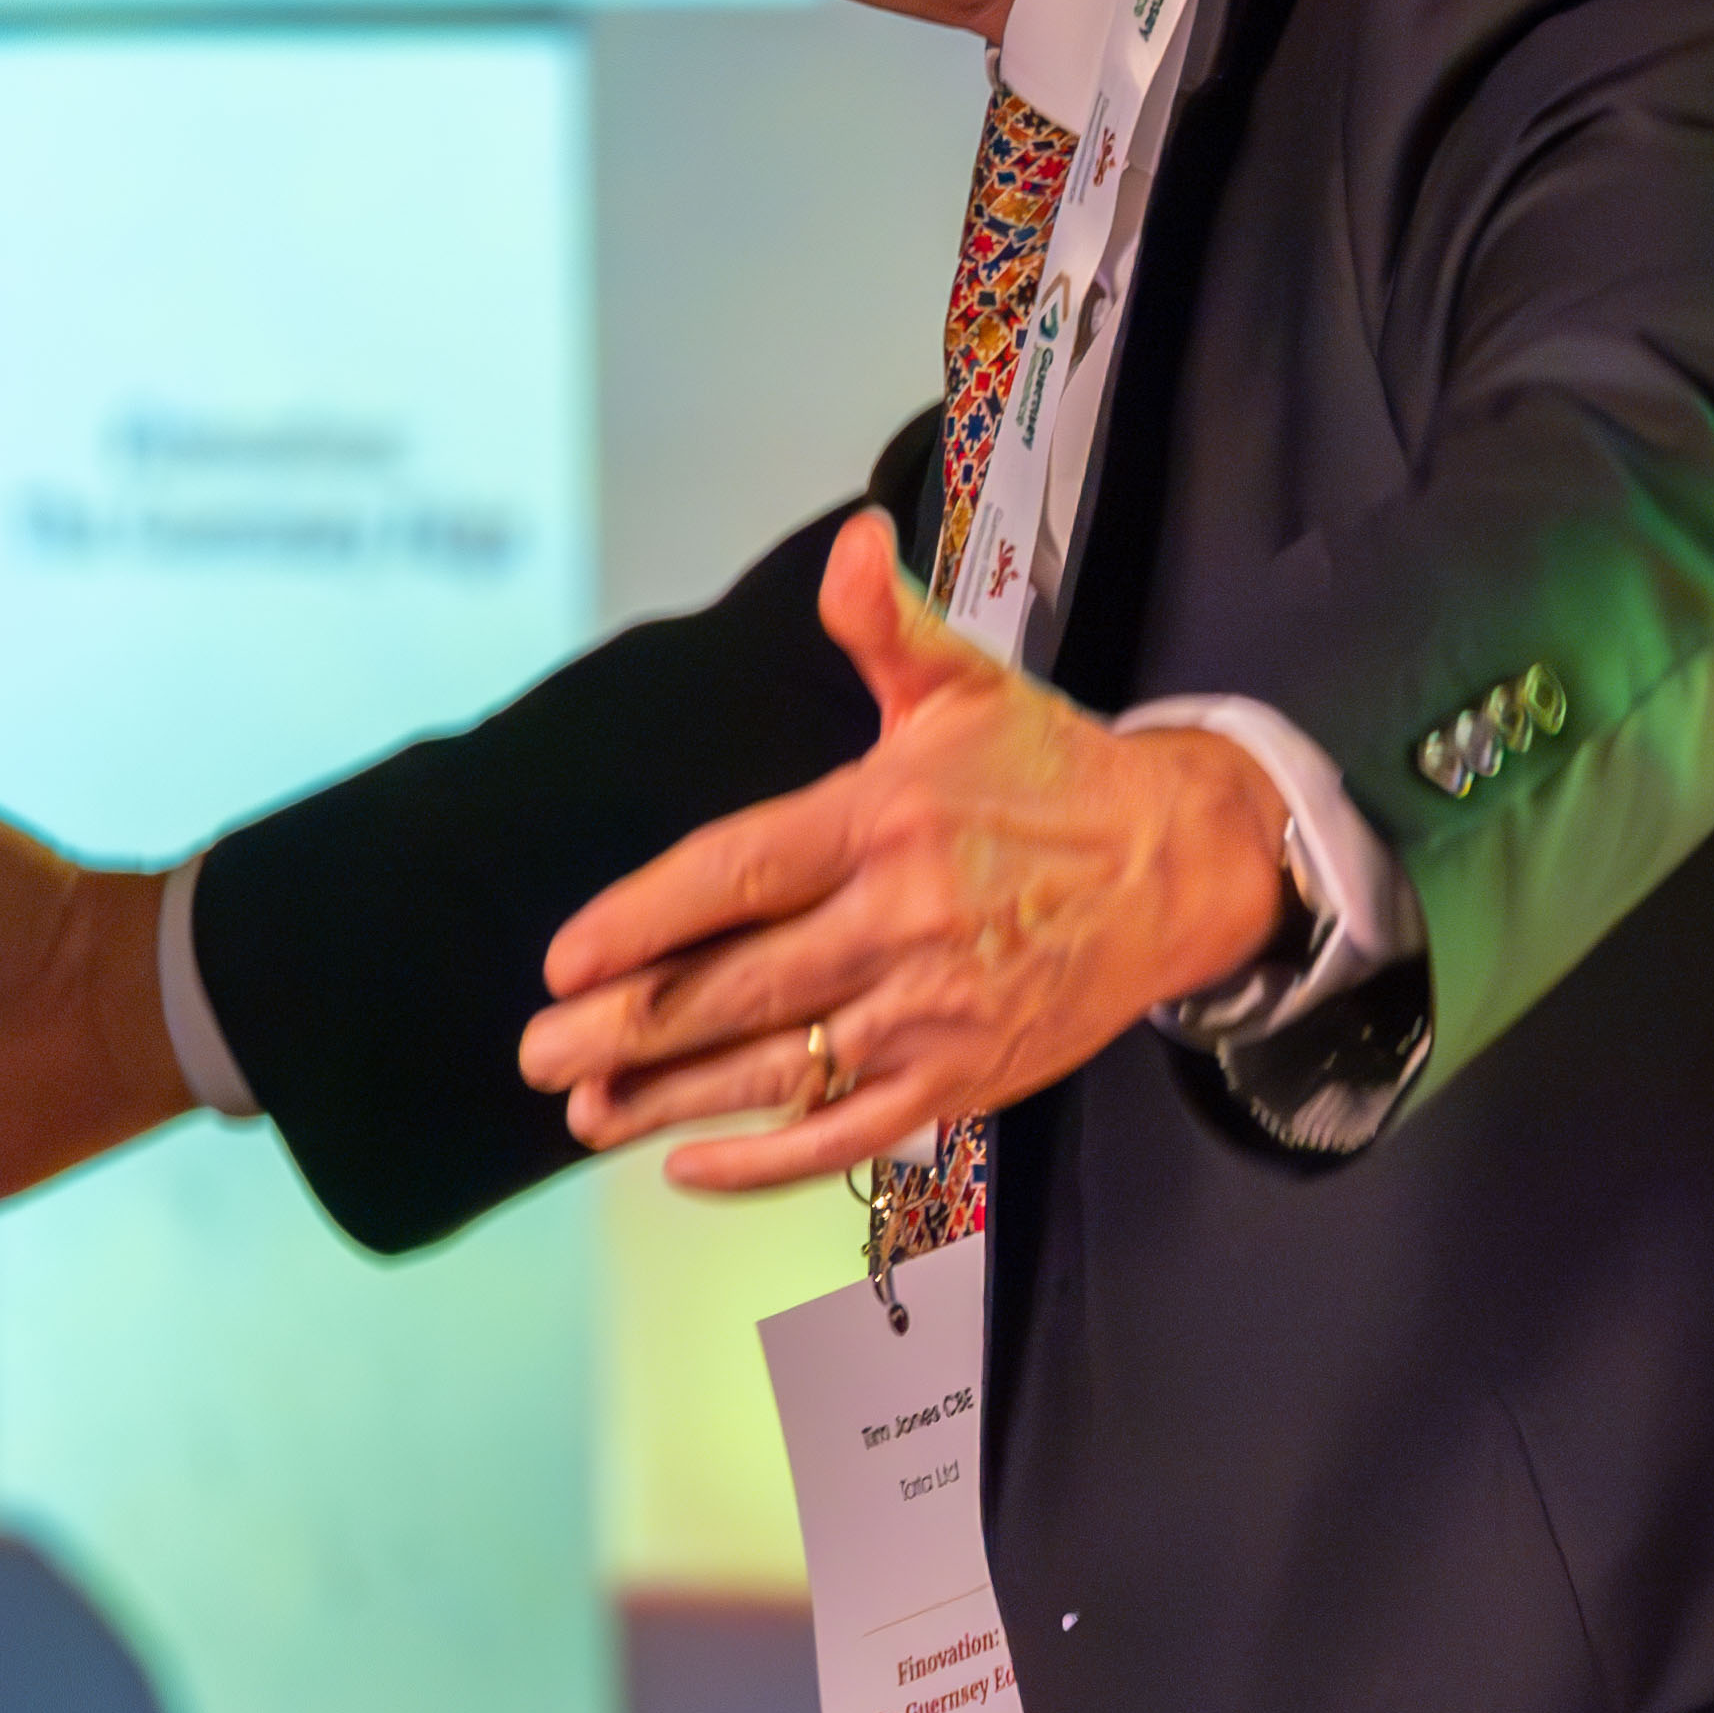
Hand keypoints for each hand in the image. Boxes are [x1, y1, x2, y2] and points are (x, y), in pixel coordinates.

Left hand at [519, 517, 1289, 1193]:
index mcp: (885, 820)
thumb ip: (885, 626)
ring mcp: (932, 1012)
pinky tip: (687, 1167)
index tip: (566, 958)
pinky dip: (767, 1161)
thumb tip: (851, 545)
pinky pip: (849, 1135)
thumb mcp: (965, 687)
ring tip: (583, 1110)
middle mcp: (903, 922)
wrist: (1177, 867)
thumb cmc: (1049, 775)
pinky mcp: (962, 1079)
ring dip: (672, 1098)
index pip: (740, 874)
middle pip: (741, 989)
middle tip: (536, 1052)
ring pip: (781, 1068)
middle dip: (629, 1027)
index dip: (647, 918)